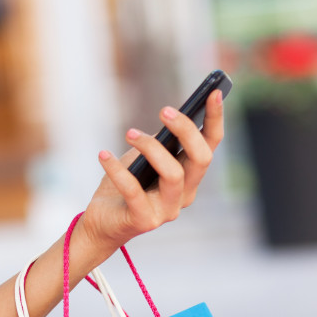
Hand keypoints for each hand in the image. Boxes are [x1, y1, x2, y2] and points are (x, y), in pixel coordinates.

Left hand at [78, 90, 224, 252]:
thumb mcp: (142, 159)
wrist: (101, 224)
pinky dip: (117, 169)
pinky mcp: (144, 220)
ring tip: (129, 132)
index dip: (215, 119)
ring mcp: (167, 210)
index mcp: (189, 177)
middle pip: (201, 159)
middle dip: (186, 131)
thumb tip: (168, 120)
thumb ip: (158, 144)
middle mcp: (185, 195)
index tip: (214, 92)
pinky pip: (133, 191)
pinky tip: (103, 154)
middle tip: (164, 111)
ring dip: (151, 148)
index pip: (210, 146)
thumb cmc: (124, 187)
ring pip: (173, 174)